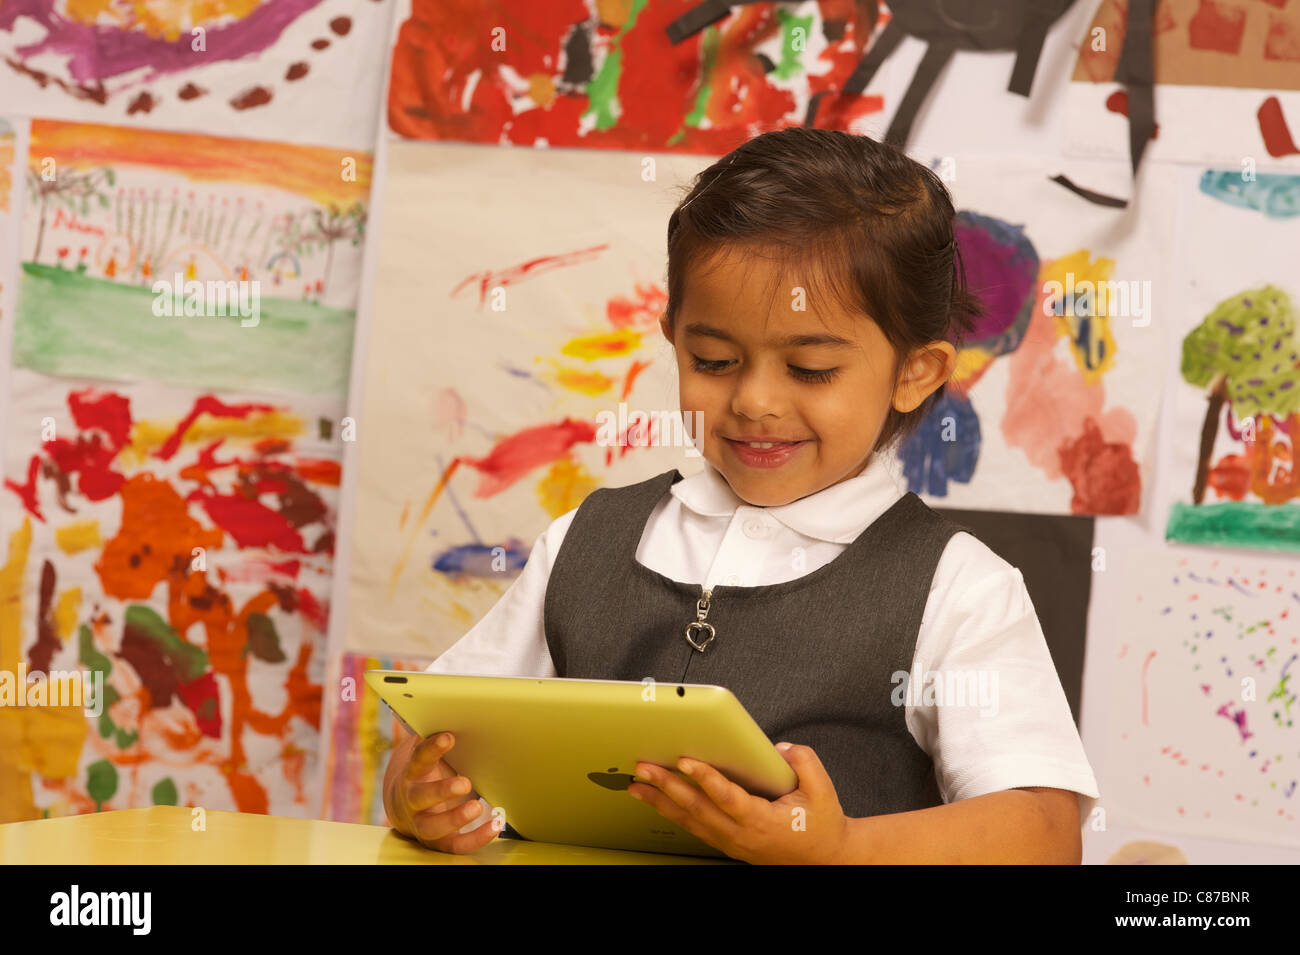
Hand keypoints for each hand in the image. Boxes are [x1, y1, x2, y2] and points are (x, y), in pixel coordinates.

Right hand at [388, 731, 500, 853]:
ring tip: (477, 806)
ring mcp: (423, 823)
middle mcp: (412, 800)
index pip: (418, 759)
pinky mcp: (438, 841)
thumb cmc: (427, 773)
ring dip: (455, 818)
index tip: (449, 736)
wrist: (405, 807)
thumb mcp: (429, 755)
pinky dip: (476, 837)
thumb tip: (468, 711)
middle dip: (441, 790)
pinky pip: (456, 844)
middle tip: (464, 783)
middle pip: (420, 797)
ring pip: (434, 826)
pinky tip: (495, 825)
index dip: (432, 748)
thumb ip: (441, 741)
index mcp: (411, 773)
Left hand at [629, 742, 848, 863]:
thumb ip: (802, 761)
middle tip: (644, 768)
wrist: (826, 860)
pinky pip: (695, 827)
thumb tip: (779, 747)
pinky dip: (674, 813)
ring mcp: (732, 843)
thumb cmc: (821, 827)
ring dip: (661, 802)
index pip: (727, 798)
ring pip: (690, 821)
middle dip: (667, 786)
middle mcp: (742, 835)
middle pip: (698, 809)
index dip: (705, 778)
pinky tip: (659, 802)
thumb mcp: (823, 790)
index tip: (685, 761)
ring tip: (638, 786)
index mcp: (762, 821)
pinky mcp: (729, 844)